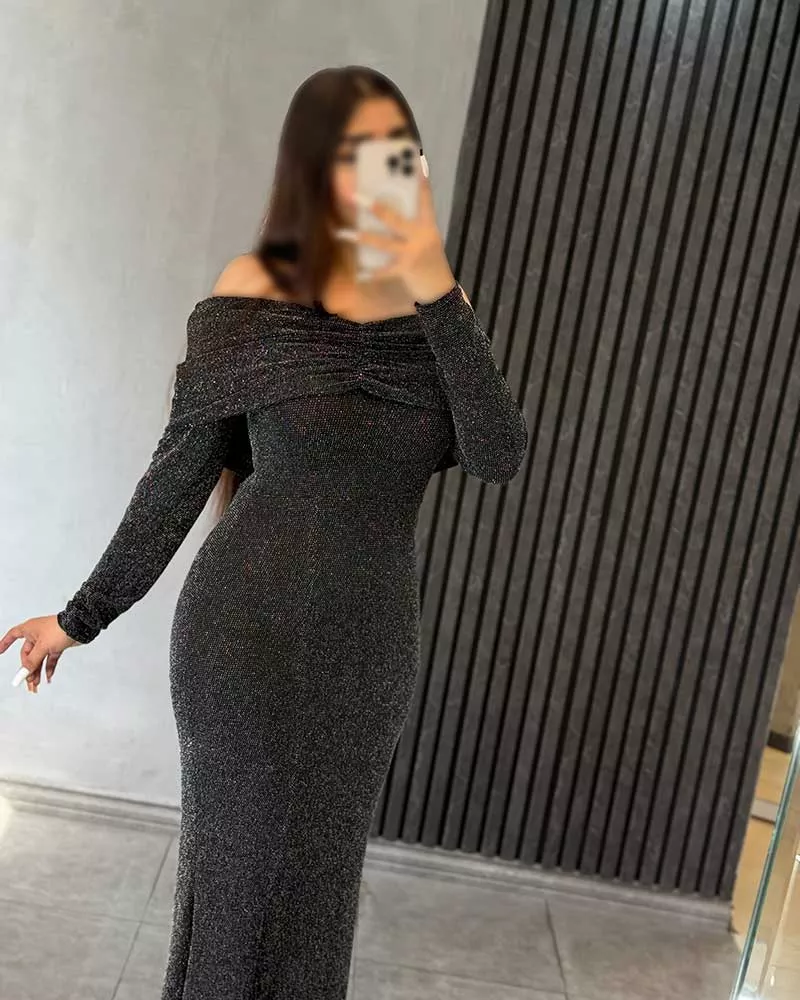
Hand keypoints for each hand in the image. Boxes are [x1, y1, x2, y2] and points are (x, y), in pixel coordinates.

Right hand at [0, 615, 80, 693]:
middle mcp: (37, 634)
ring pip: (39, 659)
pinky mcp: (57, 645)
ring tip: (36, 685)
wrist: (80, 627)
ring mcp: (48, 640)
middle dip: (27, 669)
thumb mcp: (43, 646)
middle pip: (27, 654)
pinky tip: (48, 678)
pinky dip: (49, 668)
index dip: (5, 643)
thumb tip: (23, 672)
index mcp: (29, 629)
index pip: (13, 635)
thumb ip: (32, 661)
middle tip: (28, 682)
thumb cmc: (60, 629)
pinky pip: (50, 659)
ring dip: (37, 671)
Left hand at [340, 174, 457, 303]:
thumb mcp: (426, 238)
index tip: (417, 160)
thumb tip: (382, 211)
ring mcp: (412, 253)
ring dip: (360, 237)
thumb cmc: (430, 259)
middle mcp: (421, 236)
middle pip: (393, 218)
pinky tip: (359, 274)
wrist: (441, 289)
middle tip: (354, 195)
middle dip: (373, 207)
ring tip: (341, 232)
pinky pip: (383, 271)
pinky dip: (371, 274)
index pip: (425, 198)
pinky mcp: (405, 270)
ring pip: (382, 242)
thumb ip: (410, 225)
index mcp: (428, 225)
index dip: (421, 180)